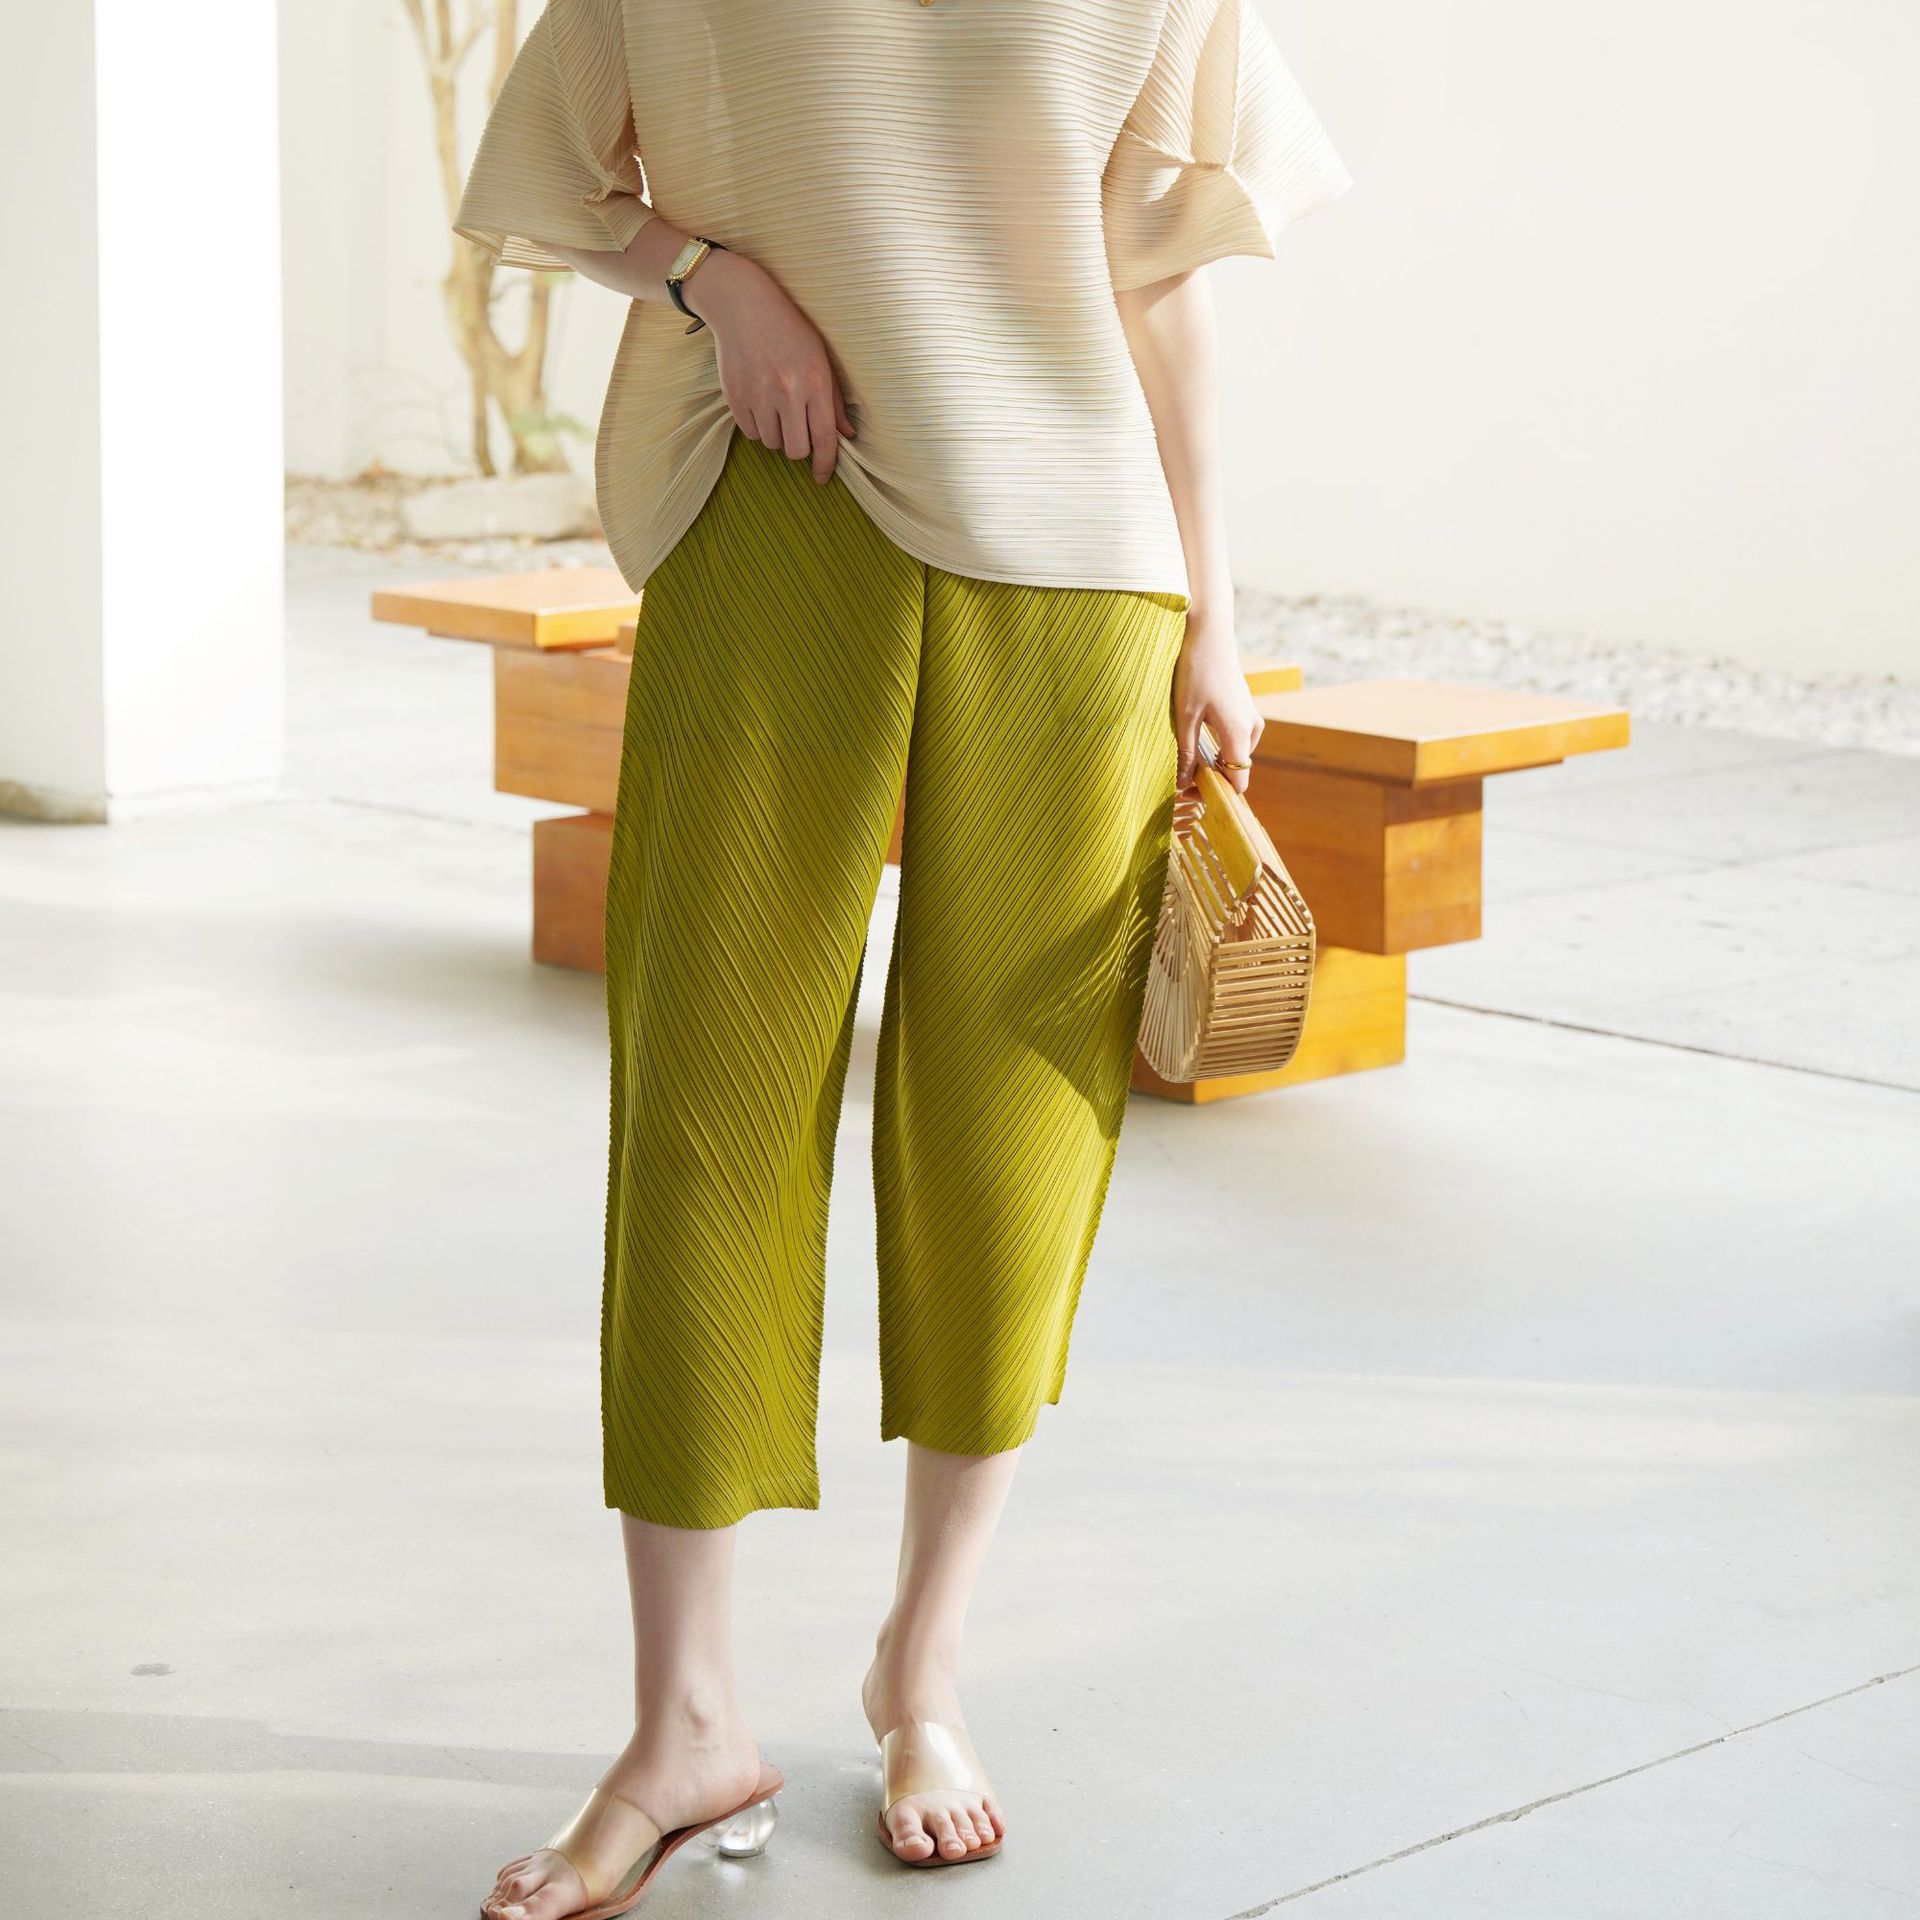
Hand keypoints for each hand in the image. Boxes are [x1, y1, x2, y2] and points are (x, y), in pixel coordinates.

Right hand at [682, 251, 854, 483]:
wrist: (744, 306)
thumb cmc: (789, 331)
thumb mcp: (821, 358)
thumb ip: (834, 400)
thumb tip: (846, 434)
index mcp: (814, 383)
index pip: (823, 439)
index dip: (824, 465)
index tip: (822, 478)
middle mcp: (787, 392)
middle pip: (796, 450)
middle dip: (799, 449)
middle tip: (797, 431)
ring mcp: (758, 396)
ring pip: (772, 444)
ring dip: (777, 435)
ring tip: (777, 410)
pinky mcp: (735, 397)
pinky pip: (750, 433)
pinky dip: (757, 427)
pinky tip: (760, 404)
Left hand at [1169, 605, 1262, 792]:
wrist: (1209, 632)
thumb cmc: (1195, 671)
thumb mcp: (1184, 716)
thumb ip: (1186, 753)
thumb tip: (1183, 785)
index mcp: (1238, 733)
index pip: (1239, 780)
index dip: (1218, 794)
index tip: (1192, 796)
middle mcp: (1250, 727)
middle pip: (1238, 768)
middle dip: (1213, 780)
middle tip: (1182, 783)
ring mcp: (1250, 715)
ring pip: (1238, 753)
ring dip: (1217, 763)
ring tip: (1188, 764)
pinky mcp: (1244, 706)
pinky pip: (1238, 738)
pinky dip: (1222, 747)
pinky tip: (1201, 741)